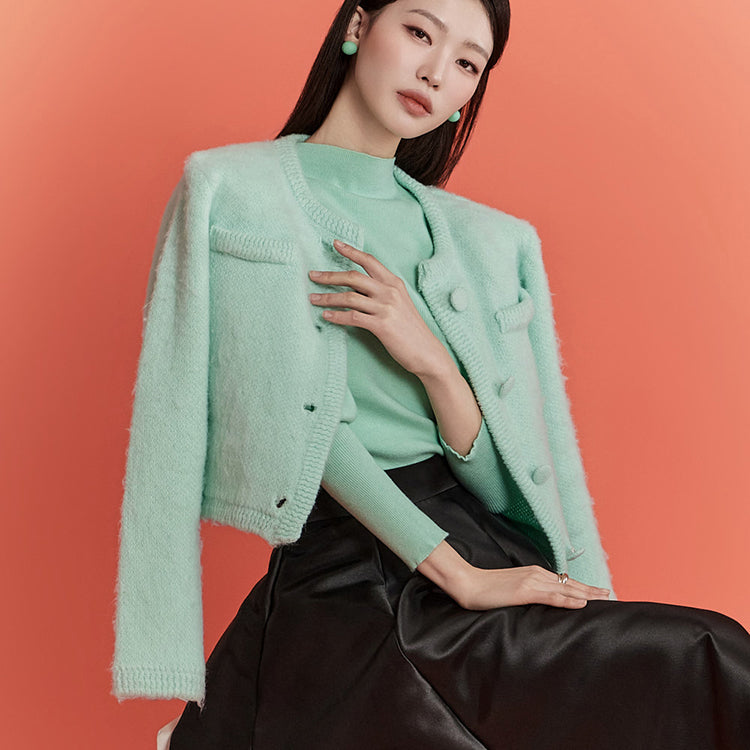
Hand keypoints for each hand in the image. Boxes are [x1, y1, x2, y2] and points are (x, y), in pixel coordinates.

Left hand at [308, 240, 448, 376]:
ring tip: (313, 299)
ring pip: (349, 297)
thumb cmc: (410, 329)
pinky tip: (326, 316)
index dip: (351, 251)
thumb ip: (382, 292)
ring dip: (327, 298)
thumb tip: (358, 288)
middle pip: (353, 277)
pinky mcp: (382, 325)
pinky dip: (337, 316)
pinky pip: (353, 317)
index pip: (369, 261)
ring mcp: (386, 308)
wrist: (426, 351)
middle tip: (312, 275)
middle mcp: (390, 292)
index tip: (335, 243)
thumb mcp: (400, 303)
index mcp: (394, 283)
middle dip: (330, 276)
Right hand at [417, 540, 609, 610]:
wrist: (468, 584)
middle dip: (591, 589)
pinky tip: (581, 603)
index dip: (582, 587)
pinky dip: (569, 599)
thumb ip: (527, 592)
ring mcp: (531, 581)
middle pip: (569, 583)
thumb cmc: (486, 588)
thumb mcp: (511, 589)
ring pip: (566, 588)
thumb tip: (540, 600)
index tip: (597, 592)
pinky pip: (552, 596)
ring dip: (586, 593)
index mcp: (533, 573)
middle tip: (610, 595)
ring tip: (604, 598)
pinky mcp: (525, 591)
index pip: (563, 581)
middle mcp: (536, 574)